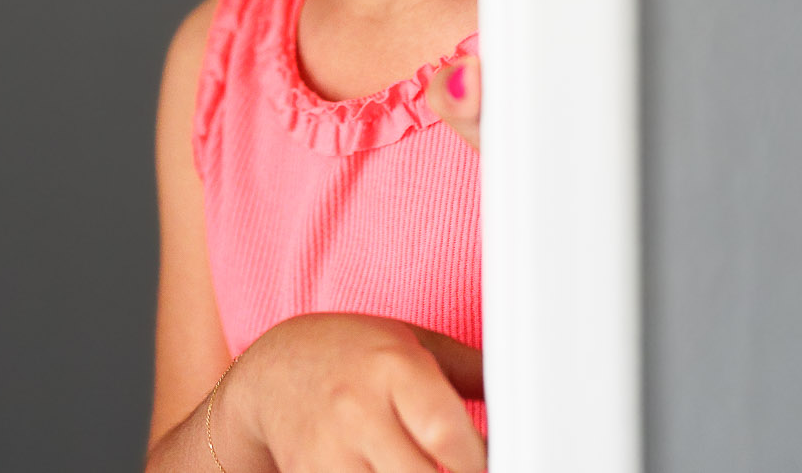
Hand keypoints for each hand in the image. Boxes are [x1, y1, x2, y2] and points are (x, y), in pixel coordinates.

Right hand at [219, 313, 486, 472]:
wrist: (272, 374)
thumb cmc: (352, 354)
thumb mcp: (411, 342)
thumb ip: (469, 370)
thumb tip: (528, 393)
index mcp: (392, 369)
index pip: (446, 433)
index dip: (479, 462)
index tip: (495, 464)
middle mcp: (357, 413)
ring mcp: (329, 457)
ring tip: (430, 472)